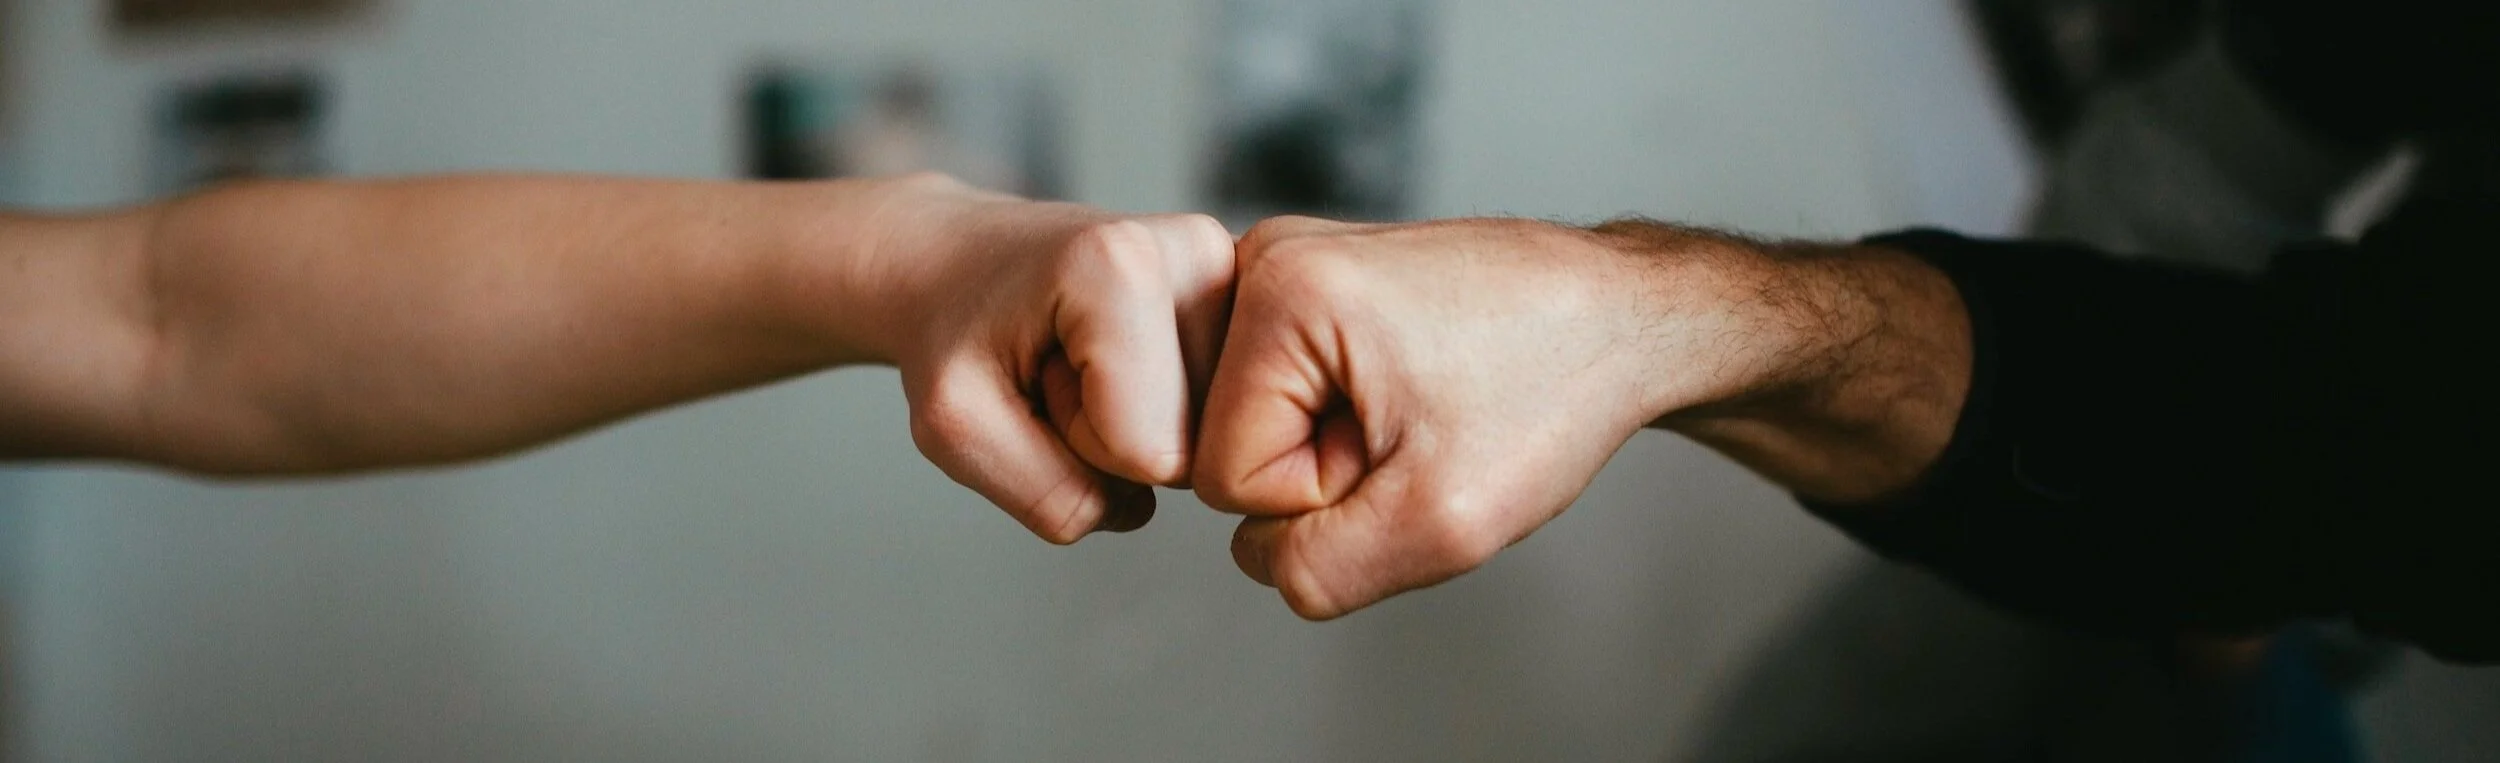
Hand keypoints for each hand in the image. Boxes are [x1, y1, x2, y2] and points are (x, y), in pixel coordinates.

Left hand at [839, 175, 1234, 543]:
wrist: (951, 260)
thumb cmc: (948, 330)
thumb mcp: (955, 428)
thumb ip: (1049, 495)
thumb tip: (1138, 508)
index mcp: (1121, 264)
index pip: (1149, 452)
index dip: (1079, 444)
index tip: (1037, 379)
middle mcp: (1197, 251)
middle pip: (1192, 445)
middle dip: (1112, 435)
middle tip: (1057, 369)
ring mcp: (1232, 268)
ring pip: (1212, 433)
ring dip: (1137, 422)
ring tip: (1080, 358)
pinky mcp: (1244, 292)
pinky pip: (1222, 409)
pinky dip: (1164, 406)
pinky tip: (1123, 358)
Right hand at [1192, 216, 1750, 616]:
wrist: (1623, 317)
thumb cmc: (1554, 388)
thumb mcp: (1440, 522)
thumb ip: (1317, 570)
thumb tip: (1258, 556)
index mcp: (1280, 289)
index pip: (1227, 478)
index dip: (1324, 494)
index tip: (1411, 444)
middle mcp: (1265, 257)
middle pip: (1230, 445)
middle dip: (1327, 468)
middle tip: (1420, 427)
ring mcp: (1286, 265)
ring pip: (1259, 427)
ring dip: (1339, 446)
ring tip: (1419, 406)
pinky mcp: (1310, 284)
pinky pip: (1287, 399)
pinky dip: (1345, 417)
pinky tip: (1410, 392)